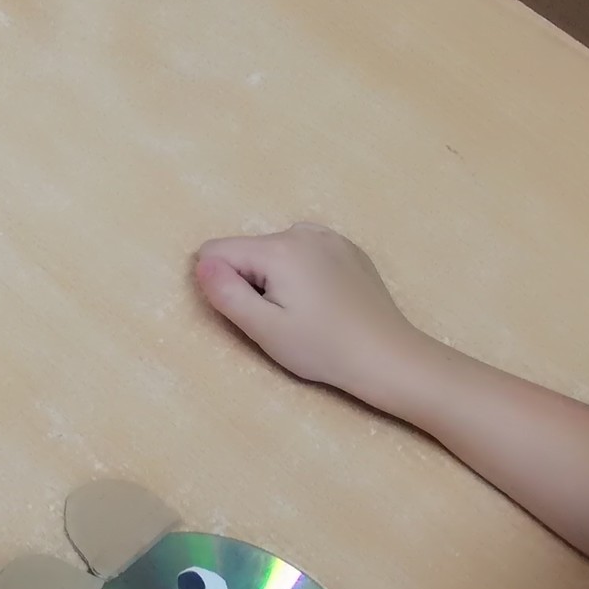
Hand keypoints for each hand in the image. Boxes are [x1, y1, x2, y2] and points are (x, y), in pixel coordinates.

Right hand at [193, 223, 438, 407]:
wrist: (388, 356)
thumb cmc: (322, 348)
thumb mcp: (263, 329)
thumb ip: (225, 293)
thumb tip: (201, 263)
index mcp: (278, 249)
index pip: (215, 252)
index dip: (223, 285)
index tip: (253, 312)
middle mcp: (302, 231)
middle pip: (247, 250)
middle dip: (252, 280)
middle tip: (282, 318)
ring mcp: (330, 237)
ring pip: (275, 250)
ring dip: (277, 276)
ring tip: (304, 309)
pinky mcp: (349, 249)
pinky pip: (305, 251)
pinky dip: (304, 271)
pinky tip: (326, 300)